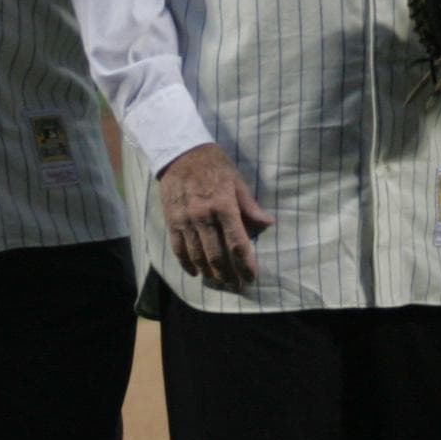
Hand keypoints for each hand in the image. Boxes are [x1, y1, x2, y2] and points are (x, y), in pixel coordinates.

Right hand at [158, 143, 274, 291]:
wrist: (179, 153)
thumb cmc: (213, 165)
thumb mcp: (237, 181)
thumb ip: (250, 206)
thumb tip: (268, 224)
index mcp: (224, 206)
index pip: (237, 243)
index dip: (246, 264)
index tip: (252, 276)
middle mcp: (204, 217)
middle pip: (216, 255)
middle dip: (228, 275)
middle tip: (237, 286)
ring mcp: (185, 220)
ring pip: (197, 256)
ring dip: (209, 274)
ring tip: (220, 283)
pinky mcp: (172, 221)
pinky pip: (178, 249)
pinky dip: (187, 264)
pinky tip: (195, 273)